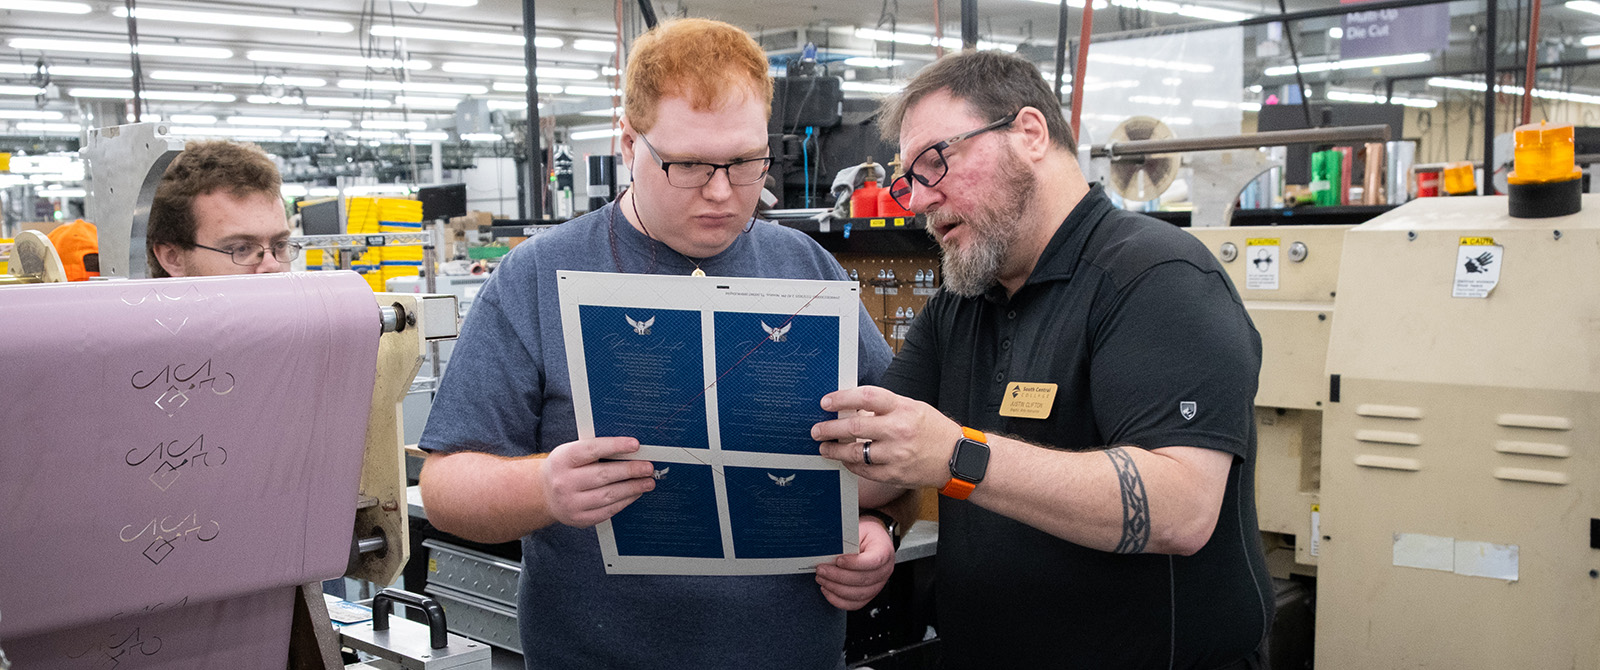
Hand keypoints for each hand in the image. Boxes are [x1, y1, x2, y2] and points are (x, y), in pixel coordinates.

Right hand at [538, 437, 655, 527]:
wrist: (543, 493)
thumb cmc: (565, 467)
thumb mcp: (571, 452)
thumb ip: (595, 449)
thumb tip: (631, 449)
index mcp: (563, 459)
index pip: (592, 450)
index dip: (615, 446)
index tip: (635, 444)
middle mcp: (564, 482)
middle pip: (603, 475)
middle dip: (630, 470)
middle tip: (648, 468)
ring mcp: (571, 503)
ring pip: (608, 495)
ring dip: (632, 488)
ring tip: (647, 482)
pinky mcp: (579, 519)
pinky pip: (607, 511)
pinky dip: (624, 502)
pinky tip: (634, 494)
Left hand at [811, 386, 963, 488]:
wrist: (957, 458)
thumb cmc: (933, 429)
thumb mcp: (913, 407)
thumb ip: (885, 407)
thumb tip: (852, 409)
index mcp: (903, 408)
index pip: (866, 397)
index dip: (842, 398)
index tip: (826, 402)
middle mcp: (898, 430)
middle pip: (854, 428)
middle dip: (830, 429)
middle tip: (817, 430)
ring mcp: (896, 455)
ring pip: (855, 453)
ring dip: (835, 451)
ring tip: (824, 448)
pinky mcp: (895, 474)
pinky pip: (864, 471)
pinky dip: (851, 465)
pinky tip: (845, 460)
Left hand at [815, 517, 895, 609]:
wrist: (872, 541)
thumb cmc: (866, 535)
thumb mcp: (857, 529)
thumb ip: (846, 539)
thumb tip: (828, 549)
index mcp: (884, 551)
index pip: (873, 561)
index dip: (854, 563)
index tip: (838, 560)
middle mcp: (884, 570)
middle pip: (863, 580)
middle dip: (838, 576)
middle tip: (822, 569)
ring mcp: (878, 585)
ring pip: (858, 594)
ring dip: (836, 588)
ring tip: (822, 579)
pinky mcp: (869, 594)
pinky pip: (855, 604)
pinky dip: (838, 600)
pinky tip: (828, 590)